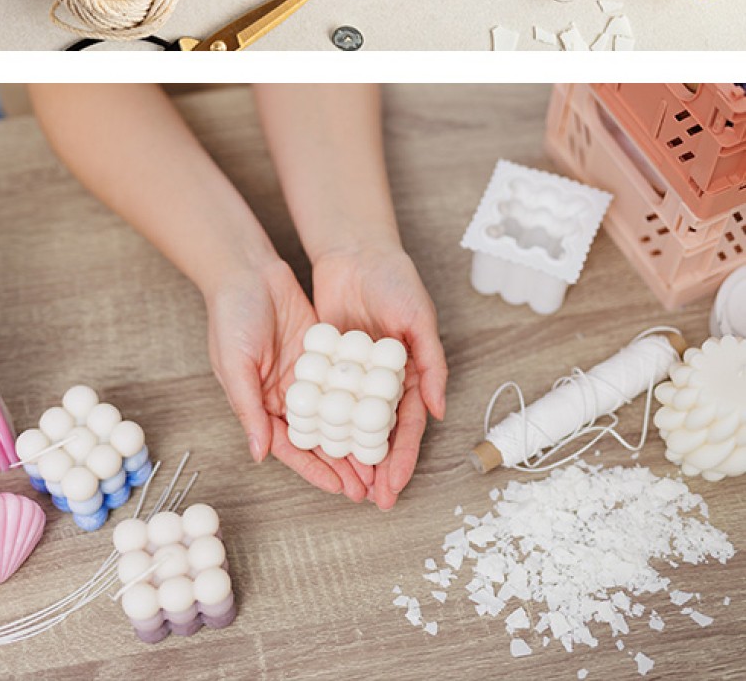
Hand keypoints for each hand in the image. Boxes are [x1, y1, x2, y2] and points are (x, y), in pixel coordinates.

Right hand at [205, 259, 369, 500]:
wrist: (247, 269)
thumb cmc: (230, 315)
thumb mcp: (234, 364)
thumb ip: (248, 408)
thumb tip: (259, 454)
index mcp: (260, 403)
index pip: (292, 447)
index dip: (315, 470)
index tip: (341, 490)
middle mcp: (286, 394)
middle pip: (319, 436)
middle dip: (342, 462)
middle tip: (371, 486)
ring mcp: (307, 373)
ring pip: (336, 413)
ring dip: (355, 435)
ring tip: (382, 459)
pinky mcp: (323, 351)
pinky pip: (344, 380)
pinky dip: (360, 397)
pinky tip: (382, 411)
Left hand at [312, 243, 446, 509]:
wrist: (355, 250)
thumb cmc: (395, 280)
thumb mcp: (418, 318)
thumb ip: (431, 362)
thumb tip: (437, 411)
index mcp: (409, 373)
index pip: (407, 426)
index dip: (402, 459)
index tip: (393, 488)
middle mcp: (382, 380)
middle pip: (378, 434)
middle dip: (376, 468)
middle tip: (368, 501)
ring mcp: (354, 374)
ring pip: (351, 424)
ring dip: (348, 455)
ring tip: (342, 487)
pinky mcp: (328, 363)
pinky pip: (325, 400)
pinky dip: (323, 425)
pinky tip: (315, 448)